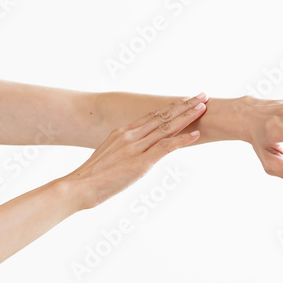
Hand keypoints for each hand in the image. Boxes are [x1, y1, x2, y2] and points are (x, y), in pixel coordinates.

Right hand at [63, 93, 207, 210]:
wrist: (78, 186)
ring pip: (167, 127)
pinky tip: (195, 134)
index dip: (171, 107)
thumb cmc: (91, 177)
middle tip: (202, 95)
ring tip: (204, 107)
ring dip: (188, 116)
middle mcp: (130, 134)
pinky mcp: (141, 162)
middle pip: (163, 116)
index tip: (186, 100)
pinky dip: (182, 140)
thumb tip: (134, 156)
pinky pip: (166, 147)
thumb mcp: (108, 158)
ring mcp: (136, 147)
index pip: (152, 115)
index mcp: (122, 132)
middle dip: (185, 105)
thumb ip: (123, 153)